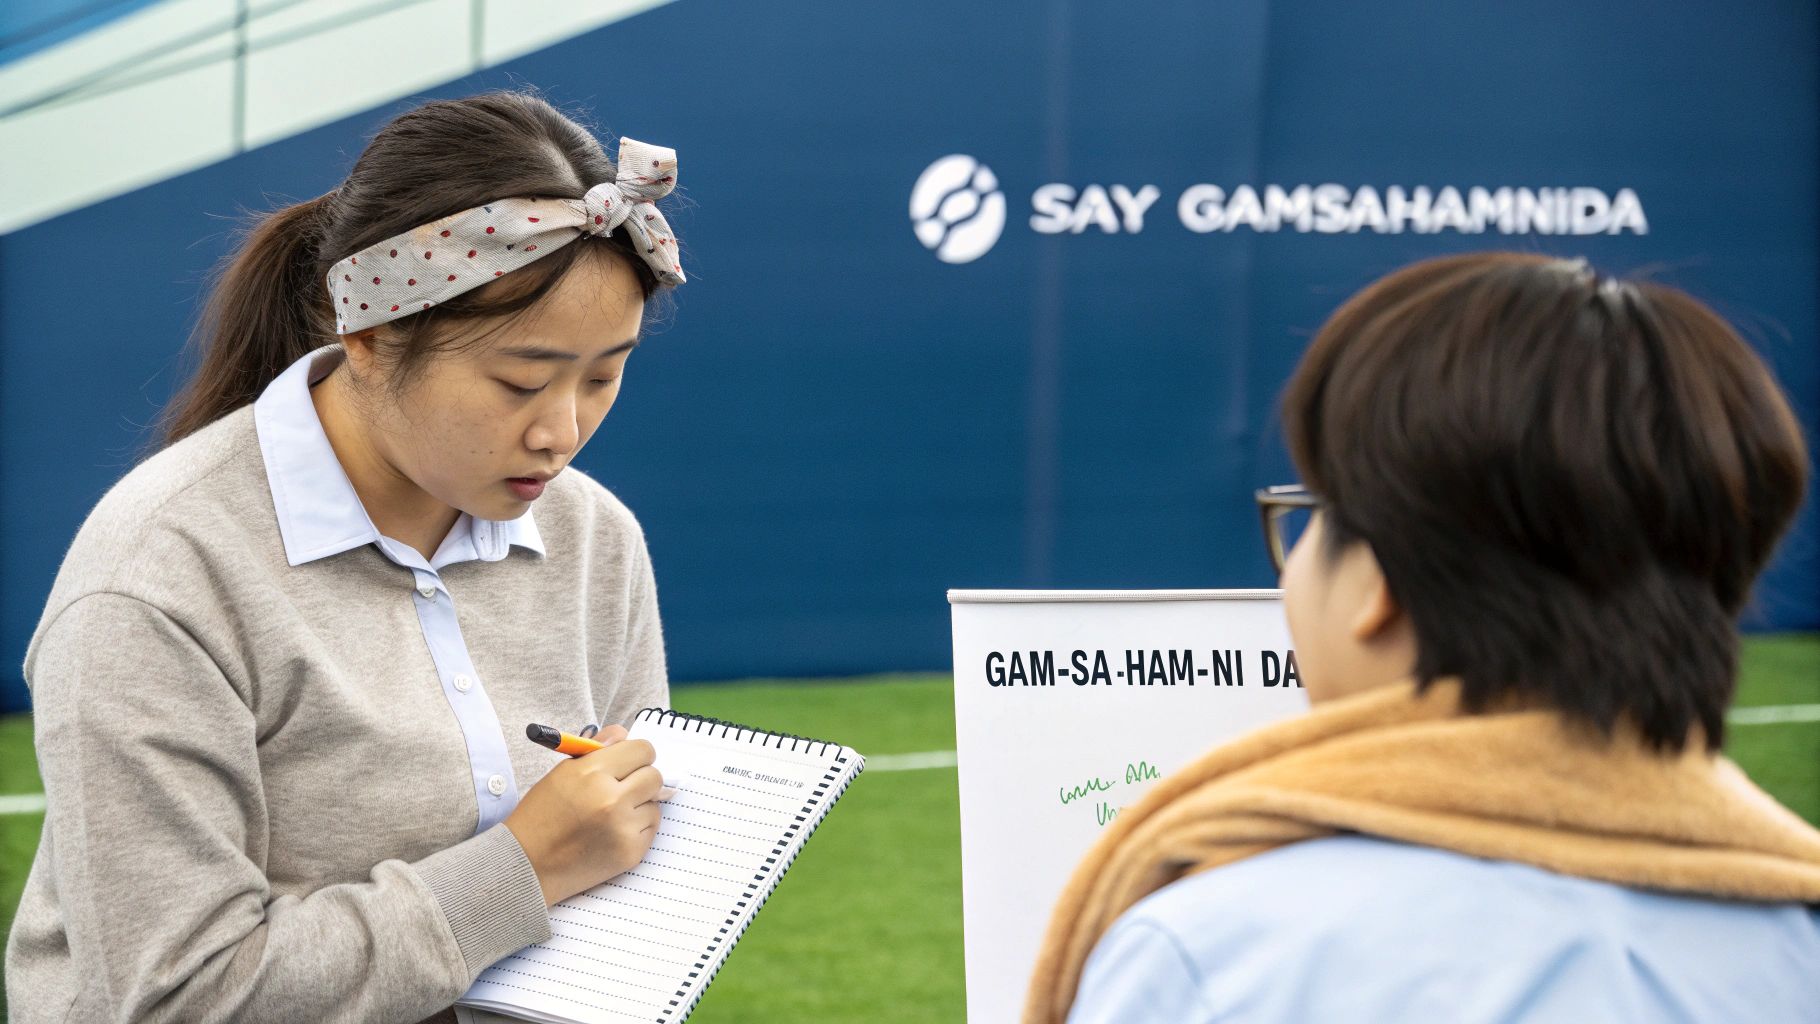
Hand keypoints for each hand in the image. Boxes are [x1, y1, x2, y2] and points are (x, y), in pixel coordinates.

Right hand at [504, 725, 662, 906]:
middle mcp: (610, 799)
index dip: (637, 755)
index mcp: (592, 773)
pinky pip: (650, 828)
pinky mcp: (631, 852)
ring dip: (638, 806)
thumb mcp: (563, 772)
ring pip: (654, 803)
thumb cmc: (542, 815)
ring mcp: (623, 828)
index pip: (643, 750)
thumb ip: (597, 749)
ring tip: (610, 815)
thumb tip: (624, 734)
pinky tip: (612, 833)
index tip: (630, 762)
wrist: (529, 864)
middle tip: (623, 788)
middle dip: (641, 779)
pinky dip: (636, 828)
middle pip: (655, 776)